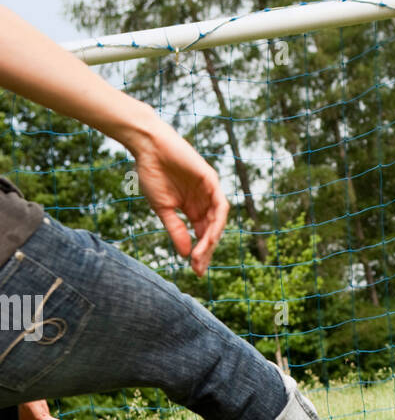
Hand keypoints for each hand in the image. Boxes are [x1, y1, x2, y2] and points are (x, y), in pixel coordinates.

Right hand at [129, 119, 228, 275]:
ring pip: (218, 221)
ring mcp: (209, 191)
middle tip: (198, 268)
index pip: (202, 235)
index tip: (195, 271)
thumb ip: (176, 229)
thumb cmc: (152, 174)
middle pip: (212, 231)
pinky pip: (221, 205)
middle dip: (206, 251)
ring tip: (200, 255)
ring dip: (211, 240)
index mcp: (193, 209)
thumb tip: (185, 254)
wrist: (148, 148)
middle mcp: (204, 202)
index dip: (200, 253)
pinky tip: (209, 237)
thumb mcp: (164, 209)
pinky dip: (217, 222)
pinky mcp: (211, 180)